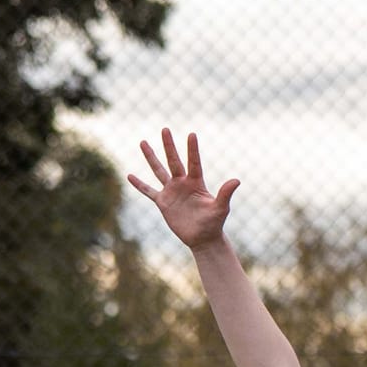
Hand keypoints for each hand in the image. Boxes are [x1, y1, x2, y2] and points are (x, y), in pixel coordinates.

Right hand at [127, 128, 239, 250]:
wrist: (203, 238)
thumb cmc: (214, 223)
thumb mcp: (220, 208)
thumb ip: (225, 193)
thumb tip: (237, 180)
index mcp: (196, 183)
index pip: (194, 163)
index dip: (193, 150)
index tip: (192, 134)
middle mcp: (183, 183)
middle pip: (174, 161)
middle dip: (169, 146)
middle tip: (165, 129)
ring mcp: (172, 191)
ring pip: (159, 170)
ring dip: (151, 157)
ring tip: (143, 142)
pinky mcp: (163, 202)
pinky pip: (149, 191)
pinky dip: (139, 184)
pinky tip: (129, 175)